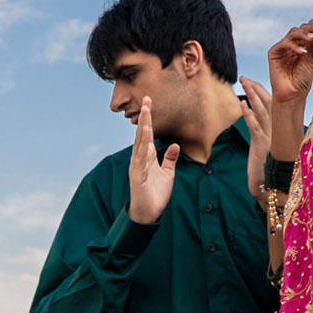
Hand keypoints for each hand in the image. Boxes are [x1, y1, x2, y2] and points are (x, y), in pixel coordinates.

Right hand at [127, 97, 179, 225]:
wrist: (148, 213)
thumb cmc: (155, 193)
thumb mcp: (167, 173)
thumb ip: (169, 159)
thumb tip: (174, 145)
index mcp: (146, 157)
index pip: (147, 134)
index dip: (148, 118)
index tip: (149, 102)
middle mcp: (140, 158)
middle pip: (142, 134)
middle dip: (145, 117)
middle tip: (147, 99)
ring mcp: (137, 166)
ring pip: (140, 144)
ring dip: (143, 129)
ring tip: (146, 114)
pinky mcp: (137, 176)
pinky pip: (140, 159)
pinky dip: (142, 148)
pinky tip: (145, 138)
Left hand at [239, 75, 272, 203]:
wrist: (272, 189)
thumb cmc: (270, 169)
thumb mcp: (270, 148)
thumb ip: (269, 134)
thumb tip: (263, 124)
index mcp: (281, 128)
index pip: (274, 104)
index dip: (263, 91)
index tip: (253, 81)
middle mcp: (279, 130)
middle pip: (269, 103)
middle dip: (256, 88)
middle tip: (244, 77)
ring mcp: (272, 137)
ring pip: (262, 110)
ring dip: (252, 95)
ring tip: (243, 83)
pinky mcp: (262, 145)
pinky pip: (254, 126)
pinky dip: (248, 114)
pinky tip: (242, 104)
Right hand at [267, 18, 312, 106]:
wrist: (293, 94)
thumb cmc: (303, 79)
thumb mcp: (311, 59)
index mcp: (302, 45)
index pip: (308, 30)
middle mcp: (292, 44)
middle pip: (301, 29)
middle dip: (312, 27)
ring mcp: (283, 48)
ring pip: (293, 33)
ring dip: (304, 33)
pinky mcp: (274, 53)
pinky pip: (284, 43)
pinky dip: (294, 46)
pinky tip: (303, 52)